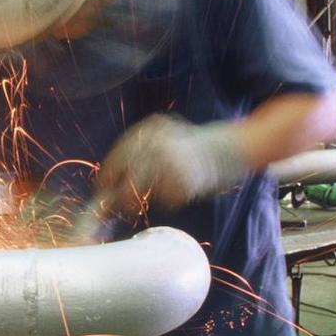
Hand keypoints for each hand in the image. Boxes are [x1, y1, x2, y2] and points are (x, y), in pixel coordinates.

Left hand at [94, 114, 245, 217]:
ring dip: (143, 202)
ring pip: (143, 192)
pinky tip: (183, 190)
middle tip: (122, 205)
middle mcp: (157, 144)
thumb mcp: (165, 136)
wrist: (232, 146)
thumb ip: (141, 153)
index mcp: (150, 130)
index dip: (108, 175)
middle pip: (127, 179)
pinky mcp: (183, 181)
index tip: (103, 188)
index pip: (118, 155)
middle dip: (121, 196)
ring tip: (158, 196)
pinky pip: (167, 200)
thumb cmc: (195, 146)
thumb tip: (112, 180)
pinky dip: (171, 200)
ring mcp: (170, 163)